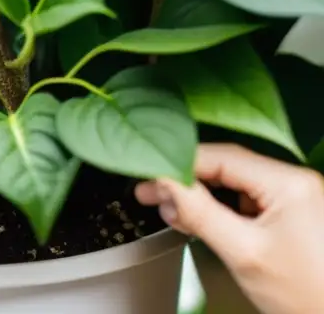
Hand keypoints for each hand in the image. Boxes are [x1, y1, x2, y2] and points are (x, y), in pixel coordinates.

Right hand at [136, 143, 323, 313]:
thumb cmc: (309, 297)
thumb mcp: (244, 253)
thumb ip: (200, 213)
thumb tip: (165, 184)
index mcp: (289, 183)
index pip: (220, 157)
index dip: (177, 166)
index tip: (147, 176)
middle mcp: (295, 183)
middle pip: (225, 168)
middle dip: (185, 182)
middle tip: (149, 194)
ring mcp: (295, 199)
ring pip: (234, 184)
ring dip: (200, 197)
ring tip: (172, 212)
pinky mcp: (292, 215)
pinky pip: (246, 201)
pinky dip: (220, 209)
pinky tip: (199, 220)